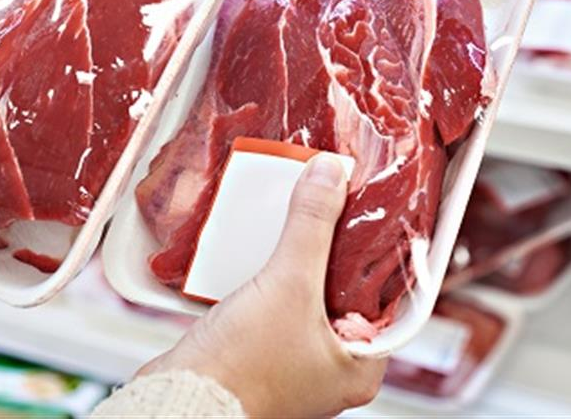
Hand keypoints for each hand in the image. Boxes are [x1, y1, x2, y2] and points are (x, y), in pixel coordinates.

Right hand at [139, 154, 387, 416]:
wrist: (180, 396)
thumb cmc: (243, 367)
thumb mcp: (288, 283)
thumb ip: (312, 224)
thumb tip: (331, 173)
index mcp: (359, 367)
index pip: (390, 301)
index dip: (384, 256)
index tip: (378, 217)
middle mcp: (331, 370)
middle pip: (348, 295)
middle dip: (338, 252)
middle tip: (338, 210)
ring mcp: (295, 364)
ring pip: (310, 299)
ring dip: (302, 263)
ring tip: (302, 222)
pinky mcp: (260, 356)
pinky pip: (278, 307)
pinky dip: (274, 280)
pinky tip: (264, 251)